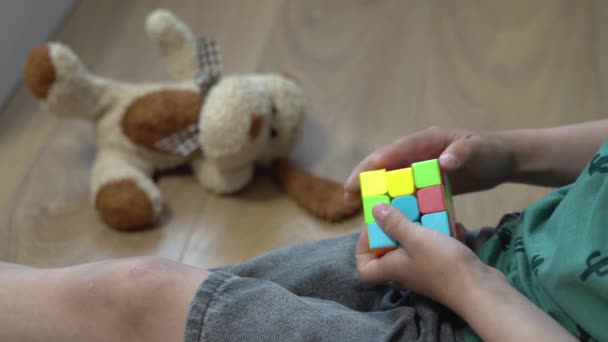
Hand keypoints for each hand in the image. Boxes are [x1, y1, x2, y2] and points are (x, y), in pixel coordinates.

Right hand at [344, 127, 513, 201]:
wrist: (503, 160)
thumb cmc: (490, 151)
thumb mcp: (479, 151)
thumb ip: (462, 153)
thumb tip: (443, 161)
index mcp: (426, 141)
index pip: (394, 151)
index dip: (374, 164)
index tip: (357, 179)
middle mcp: (418, 152)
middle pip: (385, 164)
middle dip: (365, 177)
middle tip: (347, 196)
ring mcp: (420, 165)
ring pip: (391, 177)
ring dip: (375, 190)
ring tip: (359, 207)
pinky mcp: (426, 179)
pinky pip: (404, 188)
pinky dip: (393, 199)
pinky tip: (385, 214)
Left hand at [356, 203, 496, 310]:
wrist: (481, 290)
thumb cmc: (443, 264)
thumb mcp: (416, 238)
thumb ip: (394, 223)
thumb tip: (374, 210)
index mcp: (391, 268)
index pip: (364, 267)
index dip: (363, 247)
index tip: (373, 226)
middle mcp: (405, 271)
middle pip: (389, 251)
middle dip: (394, 228)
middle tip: (402, 208)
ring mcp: (425, 270)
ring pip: (415, 246)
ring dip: (421, 228)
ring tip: (428, 209)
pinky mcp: (444, 267)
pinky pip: (437, 247)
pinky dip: (443, 234)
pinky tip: (453, 222)